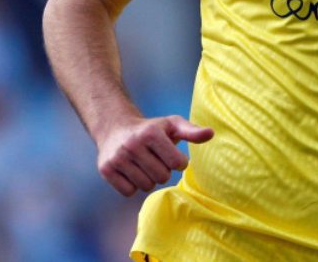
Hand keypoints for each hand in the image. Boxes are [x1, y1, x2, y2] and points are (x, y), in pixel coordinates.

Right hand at [96, 114, 213, 195]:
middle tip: (155, 159)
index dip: (178, 161)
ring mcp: (117, 158)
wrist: (114, 128)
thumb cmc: (151, 128)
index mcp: (151, 133)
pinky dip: (133, 185)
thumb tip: (211, 133)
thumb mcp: (172, 125)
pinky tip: (131, 171)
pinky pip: (129, 191)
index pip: (177, 164)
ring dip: (148, 179)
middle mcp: (132, 145)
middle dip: (163, 171)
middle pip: (162, 177)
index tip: (171, 154)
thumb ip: (192, 131)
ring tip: (143, 164)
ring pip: (146, 186)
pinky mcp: (106, 170)